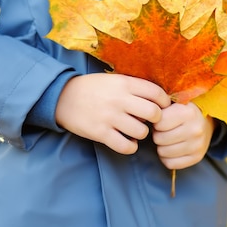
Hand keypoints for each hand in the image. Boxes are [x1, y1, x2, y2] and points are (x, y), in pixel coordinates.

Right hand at [55, 73, 170, 154]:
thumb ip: (133, 86)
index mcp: (124, 83)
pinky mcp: (100, 133)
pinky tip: (126, 141)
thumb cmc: (92, 88)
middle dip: (157, 119)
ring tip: (135, 131)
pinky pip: (126, 146)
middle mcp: (119, 99)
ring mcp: (109, 117)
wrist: (62, 97)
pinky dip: (130, 146)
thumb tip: (158, 99)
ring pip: (141, 132)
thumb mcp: (113, 79)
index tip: (163, 107)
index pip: (156, 93)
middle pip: (153, 113)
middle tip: (151, 121)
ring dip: (142, 134)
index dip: (164, 102)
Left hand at [152, 102, 214, 169]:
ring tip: (167, 139)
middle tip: (163, 131)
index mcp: (188, 113)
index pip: (159, 124)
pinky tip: (170, 149)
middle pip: (159, 139)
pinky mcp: (197, 158)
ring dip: (161, 147)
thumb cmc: (183, 111)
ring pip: (163, 152)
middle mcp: (195, 130)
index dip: (156, 123)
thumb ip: (160, 107)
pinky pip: (170, 164)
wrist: (205, 122)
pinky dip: (166, 158)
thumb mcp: (174, 103)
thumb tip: (143, 117)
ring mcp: (197, 145)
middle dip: (157, 135)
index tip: (161, 121)